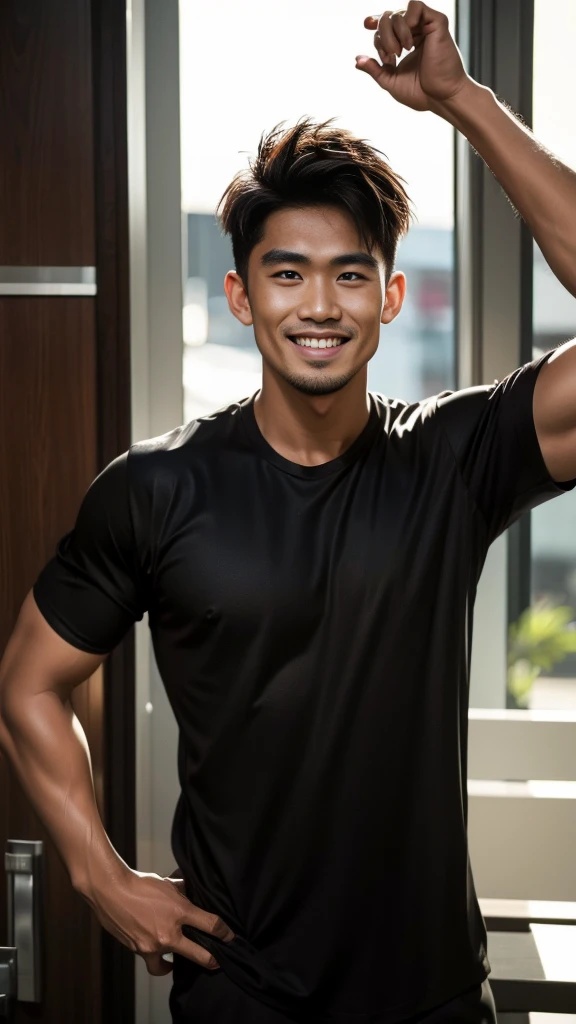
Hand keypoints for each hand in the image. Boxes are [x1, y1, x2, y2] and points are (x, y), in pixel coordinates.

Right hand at [85, 869, 235, 976]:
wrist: (110, 891)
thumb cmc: (139, 884)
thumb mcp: (168, 883)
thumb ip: (184, 891)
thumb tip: (194, 893)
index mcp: (179, 911)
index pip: (211, 925)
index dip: (225, 932)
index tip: (229, 936)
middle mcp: (168, 933)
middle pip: (199, 955)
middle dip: (212, 960)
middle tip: (218, 961)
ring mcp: (152, 945)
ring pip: (172, 965)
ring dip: (179, 964)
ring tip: (184, 962)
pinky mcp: (139, 951)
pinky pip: (154, 962)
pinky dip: (159, 962)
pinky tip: (162, 957)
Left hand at [356, 2, 468, 111]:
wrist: (441, 98)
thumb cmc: (421, 93)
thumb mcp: (391, 81)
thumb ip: (375, 70)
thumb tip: (357, 60)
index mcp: (406, 43)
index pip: (385, 27)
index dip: (376, 28)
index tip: (370, 30)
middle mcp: (416, 32)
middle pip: (388, 18)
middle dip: (382, 36)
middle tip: (391, 56)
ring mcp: (426, 26)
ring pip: (400, 12)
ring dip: (393, 30)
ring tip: (401, 51)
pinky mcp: (437, 23)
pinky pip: (416, 6)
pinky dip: (407, 18)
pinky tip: (410, 40)